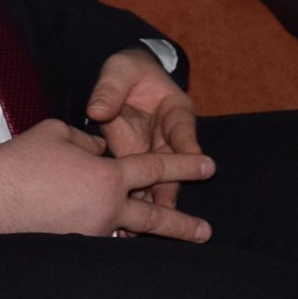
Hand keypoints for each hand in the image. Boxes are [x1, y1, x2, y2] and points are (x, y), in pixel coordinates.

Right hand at [0, 119, 212, 239]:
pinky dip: (107, 235)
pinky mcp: (73, 244)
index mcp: (108, 175)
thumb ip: (89, 142)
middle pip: (155, 217)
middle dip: (183, 224)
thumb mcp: (58, 133)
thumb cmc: (24, 157)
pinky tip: (112, 237)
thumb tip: (99, 151)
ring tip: (158, 240)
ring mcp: (91, 230)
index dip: (184, 165)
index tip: (209, 165)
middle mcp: (107, 207)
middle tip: (205, 231)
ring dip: (141, 233)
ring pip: (125, 231)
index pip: (154, 167)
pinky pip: (99, 239)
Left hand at [85, 48, 201, 209]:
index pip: (184, 132)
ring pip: (156, 183)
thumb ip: (110, 88)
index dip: (189, 149)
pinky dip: (129, 203)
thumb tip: (96, 110)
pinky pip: (136, 185)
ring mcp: (152, 153)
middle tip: (166, 212)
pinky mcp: (133, 161)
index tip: (201, 165)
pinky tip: (120, 224)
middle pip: (173, 168)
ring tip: (139, 228)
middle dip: (168, 191)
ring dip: (149, 205)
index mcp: (176, 111)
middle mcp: (169, 138)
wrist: (120, 79)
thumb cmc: (127, 71)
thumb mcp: (120, 70)